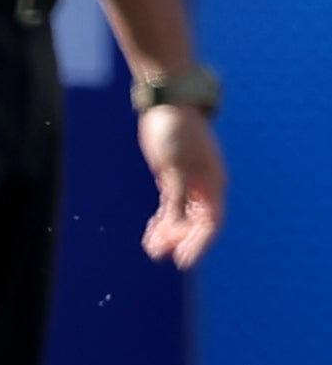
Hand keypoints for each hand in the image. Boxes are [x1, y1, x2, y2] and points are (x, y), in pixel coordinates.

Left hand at [136, 102, 225, 265]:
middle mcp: (205, 187)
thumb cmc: (175, 132)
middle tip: (162, 256)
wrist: (167, 103)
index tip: (184, 260)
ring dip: (169, 234)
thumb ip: (176, 198)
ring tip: (152, 250)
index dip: (199, 244)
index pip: (211, 223)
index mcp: (213, 184)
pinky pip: (170, 206)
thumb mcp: (174, 167)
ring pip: (182, 217)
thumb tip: (177, 226)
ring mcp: (189, 183)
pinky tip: (151, 235)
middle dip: (181, 241)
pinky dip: (162, 221)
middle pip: (196, 223)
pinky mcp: (172, 178)